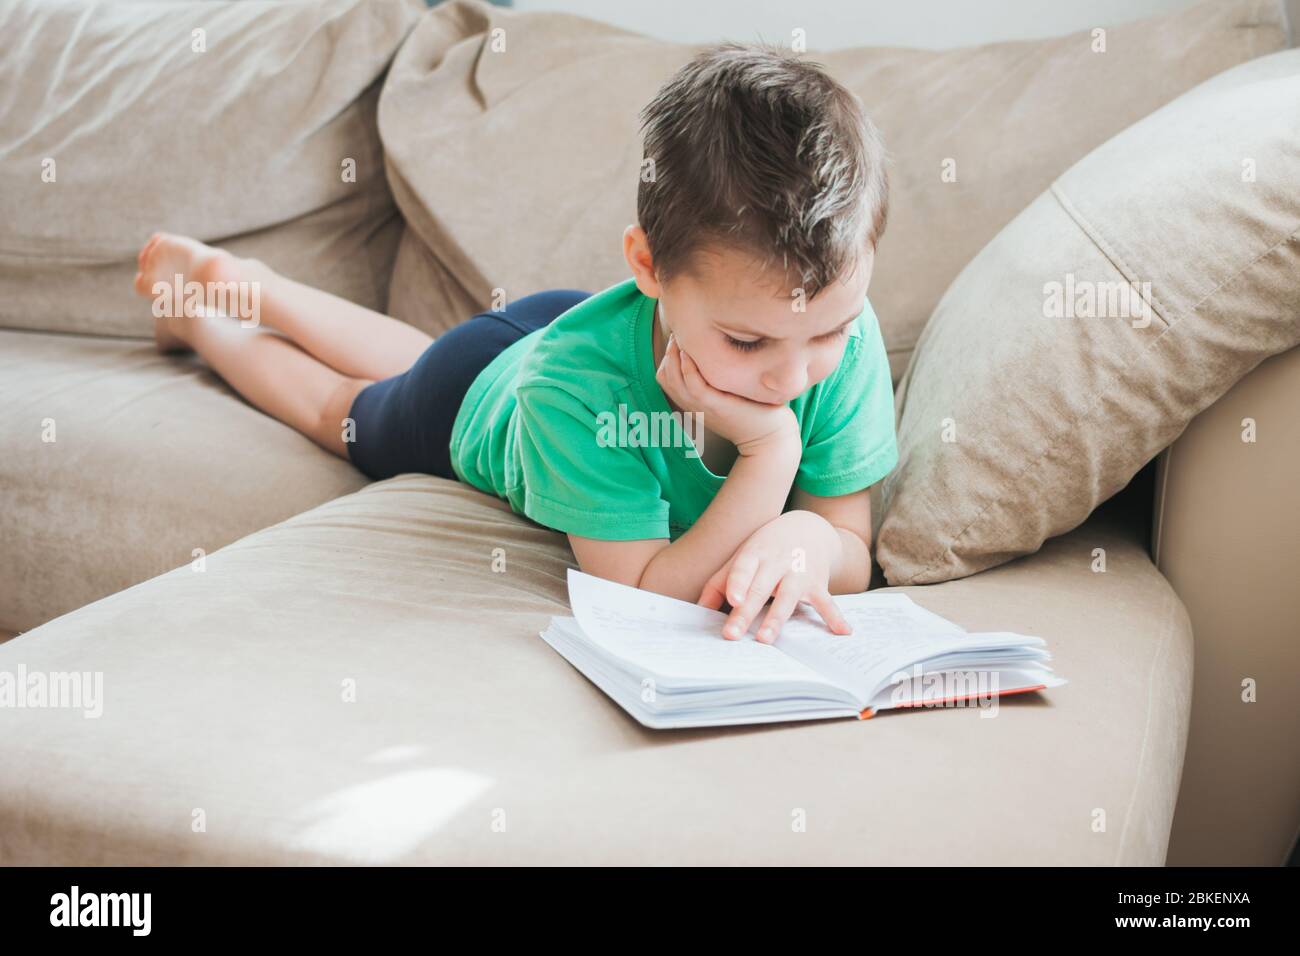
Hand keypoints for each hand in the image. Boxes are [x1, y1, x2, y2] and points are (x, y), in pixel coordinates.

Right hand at [656, 333, 797, 453]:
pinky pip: (694, 386)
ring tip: (683, 338)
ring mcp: (703, 406)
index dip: (668, 355)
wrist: (770, 438)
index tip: (681, 337)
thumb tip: (720, 349)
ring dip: (674, 356)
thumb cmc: (756, 410)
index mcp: (693, 402)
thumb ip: (719, 376)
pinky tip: (691, 353)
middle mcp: (693, 405)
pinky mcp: (716, 406)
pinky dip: (688, 368)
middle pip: (665, 376)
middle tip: (680, 332)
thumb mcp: (730, 391)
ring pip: (674, 380)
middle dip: (669, 351)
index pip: (665, 376)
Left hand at [698, 511, 852, 642]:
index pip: (743, 568)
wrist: (808, 528)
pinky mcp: (818, 584)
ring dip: (777, 618)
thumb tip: (698, 610)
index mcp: (755, 553)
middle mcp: (778, 562)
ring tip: (765, 639)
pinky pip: (827, 602)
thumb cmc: (767, 548)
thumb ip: (720, 582)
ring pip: (787, 597)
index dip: (738, 582)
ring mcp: (799, 573)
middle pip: (760, 589)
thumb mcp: (743, 556)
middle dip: (746, 612)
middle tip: (732, 635)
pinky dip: (835, 616)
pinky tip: (843, 631)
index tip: (732, 600)